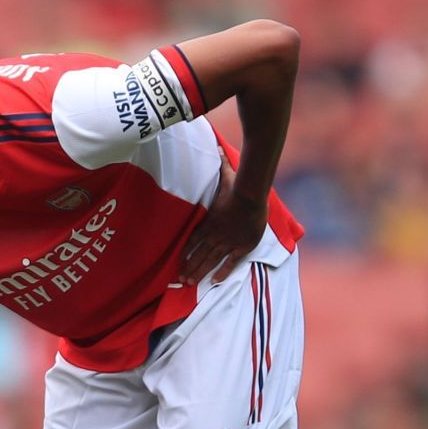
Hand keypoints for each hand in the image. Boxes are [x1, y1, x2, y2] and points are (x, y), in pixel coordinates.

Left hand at [179, 165, 267, 285]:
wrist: (250, 196)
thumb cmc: (237, 186)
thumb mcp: (226, 175)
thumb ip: (220, 163)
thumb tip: (217, 145)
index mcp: (208, 222)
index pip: (192, 240)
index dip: (185, 252)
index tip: (177, 263)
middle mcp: (215, 235)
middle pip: (199, 254)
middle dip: (189, 268)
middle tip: (180, 280)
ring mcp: (228, 242)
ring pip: (211, 261)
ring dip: (200, 272)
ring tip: (190, 283)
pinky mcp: (242, 247)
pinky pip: (230, 263)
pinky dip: (222, 272)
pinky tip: (214, 282)